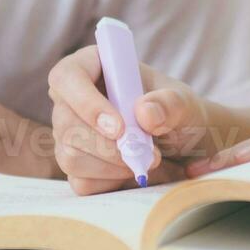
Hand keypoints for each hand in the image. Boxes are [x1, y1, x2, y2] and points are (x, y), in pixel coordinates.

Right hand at [47, 46, 214, 195]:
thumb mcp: (182, 102)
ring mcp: (69, 134)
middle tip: (150, 154)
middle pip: (67, 125)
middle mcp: (72, 100)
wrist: (181, 143)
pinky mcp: (76, 165)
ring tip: (148, 160)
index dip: (86, 103)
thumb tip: (145, 113)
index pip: (67, 77)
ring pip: (70, 156)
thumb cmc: (175, 112)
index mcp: (90, 67)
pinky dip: (113, 182)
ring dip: (114, 166)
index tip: (119, 128)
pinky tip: (133, 171)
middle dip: (109, 147)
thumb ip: (170, 103)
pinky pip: (81, 181)